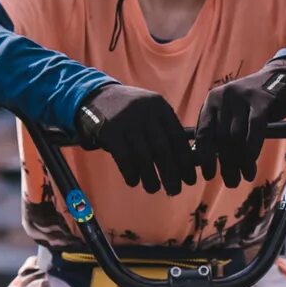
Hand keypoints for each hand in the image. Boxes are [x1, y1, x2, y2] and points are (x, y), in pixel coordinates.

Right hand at [74, 82, 197, 195]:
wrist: (96, 95)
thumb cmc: (130, 112)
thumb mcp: (150, 111)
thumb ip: (165, 130)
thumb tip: (186, 163)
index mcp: (160, 107)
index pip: (178, 137)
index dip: (185, 161)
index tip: (190, 180)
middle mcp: (145, 112)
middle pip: (162, 148)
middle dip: (171, 173)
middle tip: (175, 191)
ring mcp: (126, 120)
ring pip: (143, 155)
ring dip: (150, 177)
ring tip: (154, 189)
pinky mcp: (109, 130)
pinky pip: (124, 157)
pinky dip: (131, 172)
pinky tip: (134, 182)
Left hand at [195, 59, 285, 186]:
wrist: (284, 76)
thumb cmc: (256, 102)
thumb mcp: (233, 111)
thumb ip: (221, 130)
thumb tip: (210, 161)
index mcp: (212, 100)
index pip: (203, 132)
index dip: (205, 156)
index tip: (209, 175)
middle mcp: (223, 97)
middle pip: (221, 137)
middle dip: (225, 163)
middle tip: (231, 182)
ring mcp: (242, 97)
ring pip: (237, 137)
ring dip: (240, 161)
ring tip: (244, 177)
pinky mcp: (262, 101)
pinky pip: (254, 130)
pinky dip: (252, 149)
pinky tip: (251, 164)